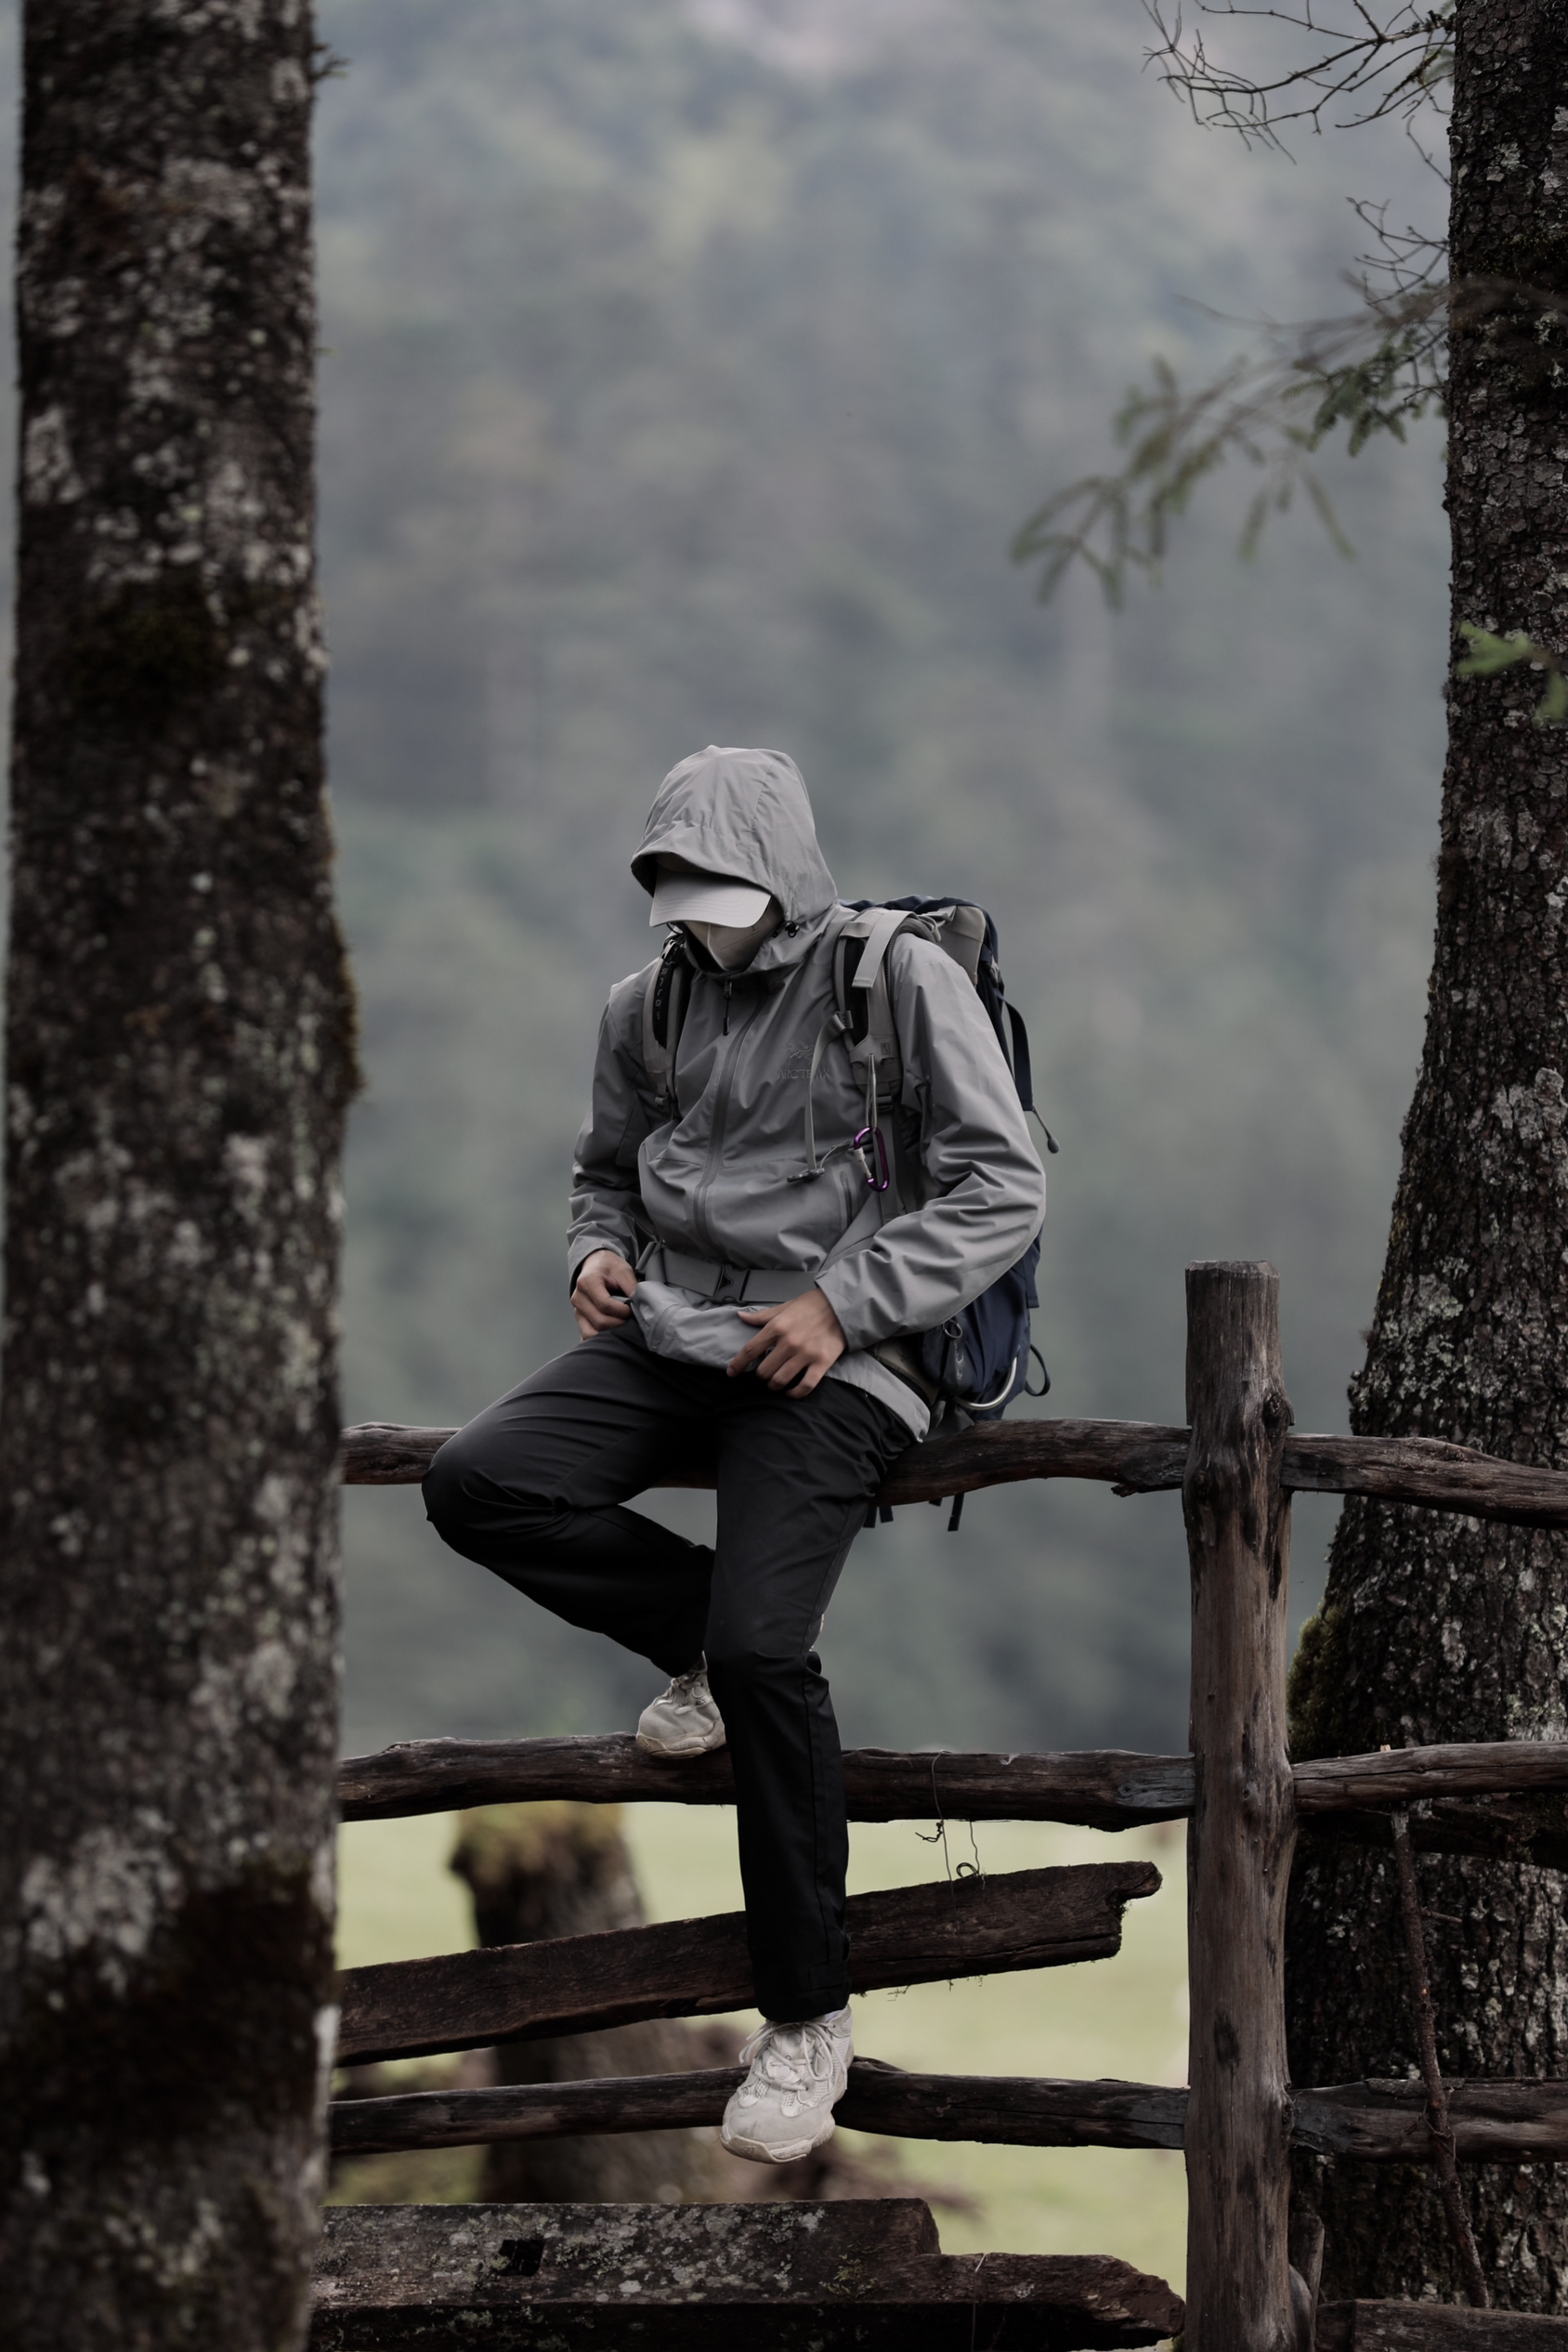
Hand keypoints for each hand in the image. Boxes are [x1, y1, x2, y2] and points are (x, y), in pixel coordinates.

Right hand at [573, 1249, 638, 1339]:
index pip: (605, 1305)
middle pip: (599, 1320)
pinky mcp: (579, 1318)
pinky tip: (610, 1334)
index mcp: (587, 1282)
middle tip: (629, 1319)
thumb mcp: (623, 1270)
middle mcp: (578, 1297)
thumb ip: (631, 1286)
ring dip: (609, 1333)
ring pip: (592, 1331)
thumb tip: (639, 1304)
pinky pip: (586, 1335)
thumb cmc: (608, 1267)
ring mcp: (577, 1309)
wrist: (596, 1264)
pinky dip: (598, 1338)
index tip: (631, 1310)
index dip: (621, 1311)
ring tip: (621, 1324)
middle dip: (618, 1323)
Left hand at [728, 1287, 846, 1394]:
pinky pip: (805, 1386)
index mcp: (777, 1327)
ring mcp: (806, 1354)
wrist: (841, 1305)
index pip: (750, 1350)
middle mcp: (789, 1342)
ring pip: (780, 1380)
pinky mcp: (822, 1363)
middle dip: (761, 1375)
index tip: (731, 1373)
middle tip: (765, 1374)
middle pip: (764, 1370)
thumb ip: (761, 1316)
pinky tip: (791, 1393)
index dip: (738, 1364)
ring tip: (776, 1383)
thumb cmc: (811, 1306)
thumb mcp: (783, 1308)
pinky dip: (795, 1394)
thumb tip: (741, 1316)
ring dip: (774, 1385)